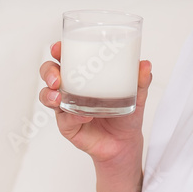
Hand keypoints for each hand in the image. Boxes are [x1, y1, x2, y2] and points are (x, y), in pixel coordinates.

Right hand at [38, 42, 152, 165]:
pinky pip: (64, 119)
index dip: (58, 51)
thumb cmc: (125, 116)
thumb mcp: (136, 95)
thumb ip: (141, 81)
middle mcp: (70, 90)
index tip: (58, 48)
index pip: (65, 58)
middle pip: (49, 74)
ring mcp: (66, 108)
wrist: (124, 143)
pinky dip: (72, 116)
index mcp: (83, 76)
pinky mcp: (67, 126)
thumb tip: (145, 65)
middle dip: (48, 72)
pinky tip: (84, 116)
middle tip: (56, 77)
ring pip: (47, 96)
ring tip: (59, 97)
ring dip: (49, 94)